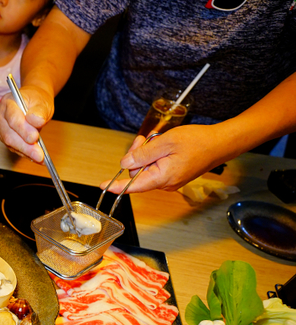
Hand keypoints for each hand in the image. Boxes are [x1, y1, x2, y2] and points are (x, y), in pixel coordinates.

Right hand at [0, 86, 53, 162]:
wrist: (32, 103)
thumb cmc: (36, 100)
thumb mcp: (42, 102)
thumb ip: (40, 111)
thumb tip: (36, 121)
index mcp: (8, 102)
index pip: (13, 118)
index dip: (23, 130)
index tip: (34, 138)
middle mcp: (0, 114)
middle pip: (9, 134)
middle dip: (24, 146)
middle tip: (39, 155)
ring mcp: (0, 126)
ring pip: (9, 142)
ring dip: (25, 151)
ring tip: (39, 157)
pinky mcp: (3, 136)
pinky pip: (12, 146)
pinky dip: (24, 152)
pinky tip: (34, 156)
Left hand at [105, 124, 226, 192]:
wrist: (221, 143)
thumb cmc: (198, 141)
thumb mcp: (165, 143)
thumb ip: (143, 154)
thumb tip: (125, 164)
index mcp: (162, 178)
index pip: (133, 185)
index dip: (117, 185)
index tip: (103, 186)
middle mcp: (164, 184)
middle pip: (138, 173)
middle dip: (136, 155)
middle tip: (143, 139)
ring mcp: (169, 181)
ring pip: (146, 169)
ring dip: (146, 153)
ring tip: (157, 139)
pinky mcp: (173, 176)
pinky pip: (156, 167)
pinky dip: (154, 156)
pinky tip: (162, 145)